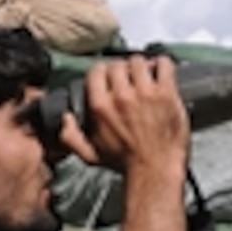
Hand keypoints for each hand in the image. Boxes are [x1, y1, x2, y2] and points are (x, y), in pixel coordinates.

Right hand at [59, 55, 189, 172]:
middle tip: (129, 79)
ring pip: (139, 61)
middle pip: (118, 65)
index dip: (103, 72)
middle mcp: (121, 96)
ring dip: (143, 66)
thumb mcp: (90, 154)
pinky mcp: (166, 93)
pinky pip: (163, 64)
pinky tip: (161, 71)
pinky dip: (163, 64)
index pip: (97, 71)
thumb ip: (71, 137)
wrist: (154, 168)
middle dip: (123, 70)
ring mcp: (144, 93)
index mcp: (100, 106)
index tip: (109, 77)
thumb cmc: (127, 163)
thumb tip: (65, 119)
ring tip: (146, 76)